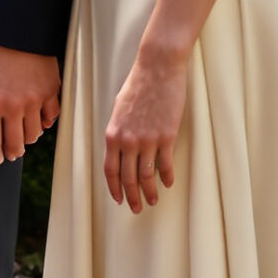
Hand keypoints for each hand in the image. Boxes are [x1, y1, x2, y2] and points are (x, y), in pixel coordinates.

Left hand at [0, 37, 60, 164]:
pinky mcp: (50, 92)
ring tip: (23, 134)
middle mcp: (12, 106)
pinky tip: (38, 121)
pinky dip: (45, 123)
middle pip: (16, 145)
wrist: (16, 29)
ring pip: (34, 135)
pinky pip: (50, 118)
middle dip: (12, 152)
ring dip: (28, 138)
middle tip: (11, 152)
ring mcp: (34, 101)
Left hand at [103, 41, 185, 212]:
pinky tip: (168, 184)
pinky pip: (165, 164)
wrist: (157, 69)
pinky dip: (167, 177)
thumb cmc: (137, 86)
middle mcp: (127, 140)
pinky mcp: (166, 136)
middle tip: (137, 209)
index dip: (114, 188)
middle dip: (132, 197)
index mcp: (112, 134)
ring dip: (150, 192)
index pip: (110, 170)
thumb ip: (118, 131)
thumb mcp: (119, 109)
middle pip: (128, 178)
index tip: (118, 200)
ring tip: (153, 201)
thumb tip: (120, 150)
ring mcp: (147, 140)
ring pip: (147, 176)